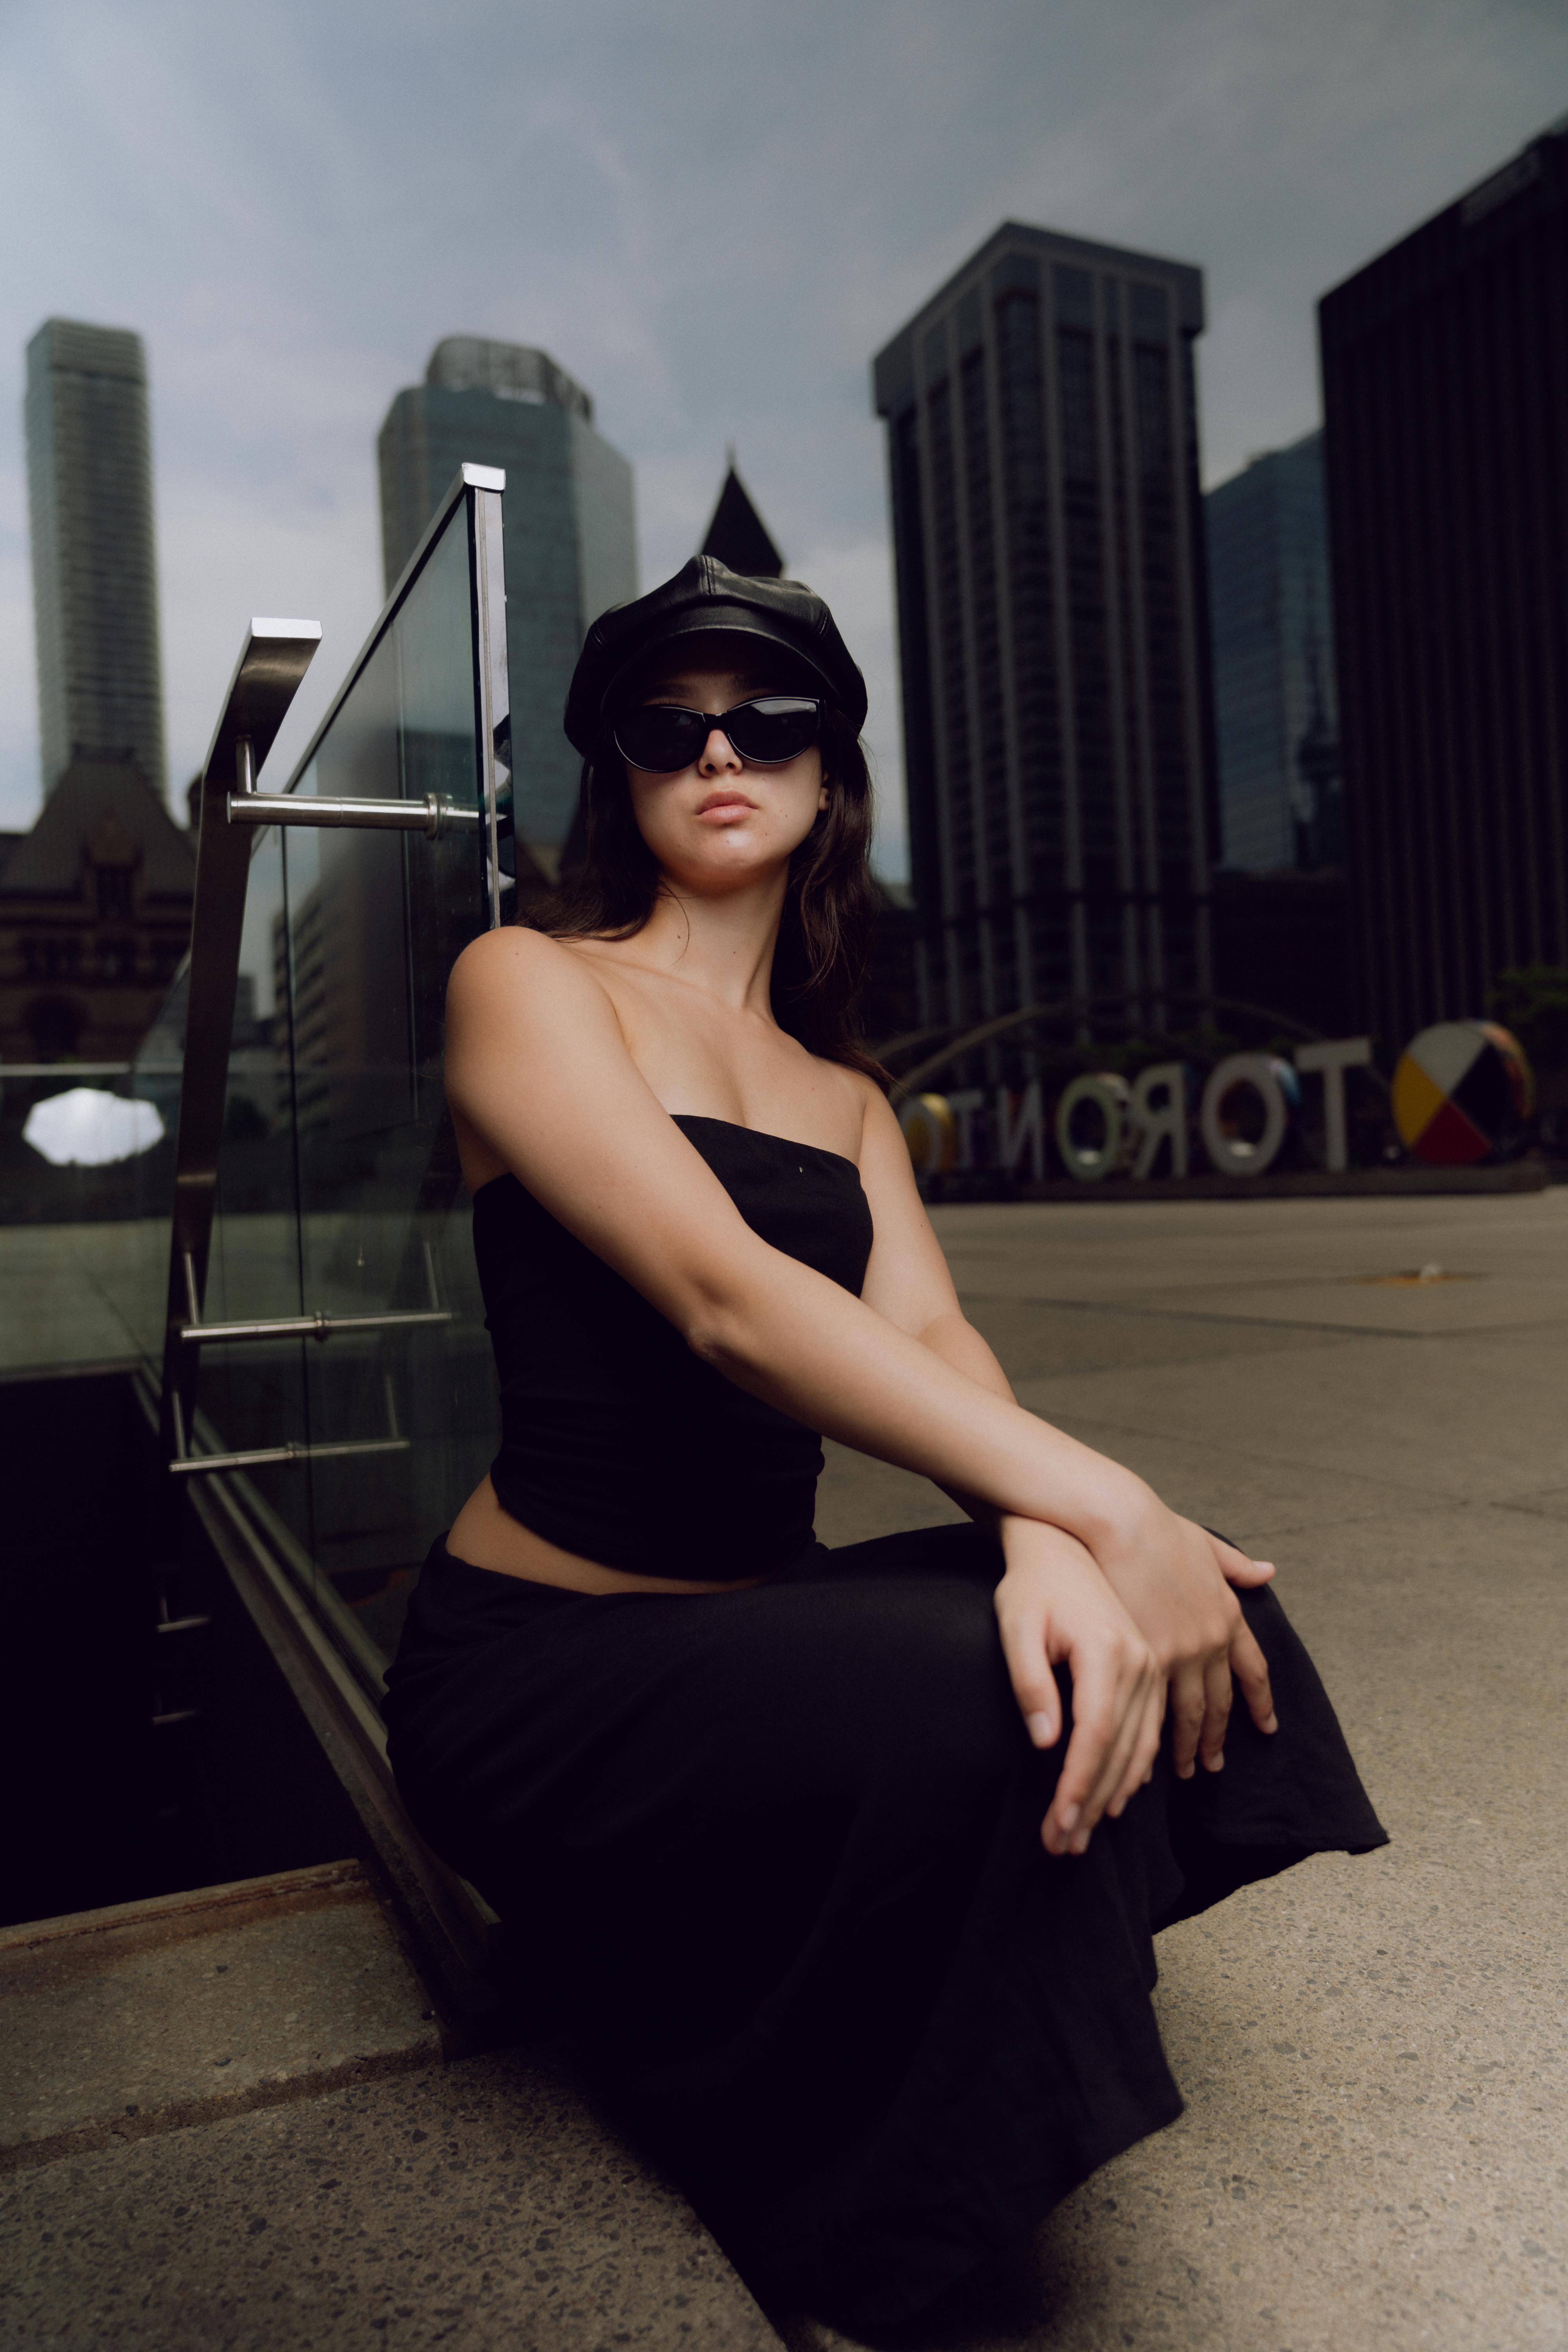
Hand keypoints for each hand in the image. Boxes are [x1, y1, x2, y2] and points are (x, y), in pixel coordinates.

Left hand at [994, 1518, 1162, 1855]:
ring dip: (1114, 1794)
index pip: (1094, 1738)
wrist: (1066, 1543)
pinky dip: (1137, 1767)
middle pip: (1120, 1752)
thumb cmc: (1032, 1587)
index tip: (1057, 1825)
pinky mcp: (1150, 1668)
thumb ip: (1029, 1681)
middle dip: (1091, 1804)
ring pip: (1141, 1746)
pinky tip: (1119, 1796)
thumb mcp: (1017, 1625)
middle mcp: (1140, 1663)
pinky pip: (1151, 1729)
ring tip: (1084, 1833)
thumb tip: (1046, 1742)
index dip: (1076, 1787)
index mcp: (1108, 1653)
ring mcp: (1151, 1667)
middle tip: (1063, 1846)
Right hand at [1090, 1497, 1277, 1779]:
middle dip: (1219, 1736)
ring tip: (1186, 1771)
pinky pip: (1156, 1708)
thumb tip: (1269, 1571)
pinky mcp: (1145, 1658)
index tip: (1267, 1726)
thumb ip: (1236, 1566)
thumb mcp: (1207, 1545)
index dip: (1261, 1701)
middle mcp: (1211, 1640)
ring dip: (1189, 1747)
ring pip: (1190, 1714)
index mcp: (1227, 1614)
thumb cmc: (1157, 1528)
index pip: (1253, 1670)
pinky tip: (1151, 1753)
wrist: (1121, 1522)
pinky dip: (1156, 1734)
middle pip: (1221, 1701)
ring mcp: (1180, 1652)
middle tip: (1216, 1765)